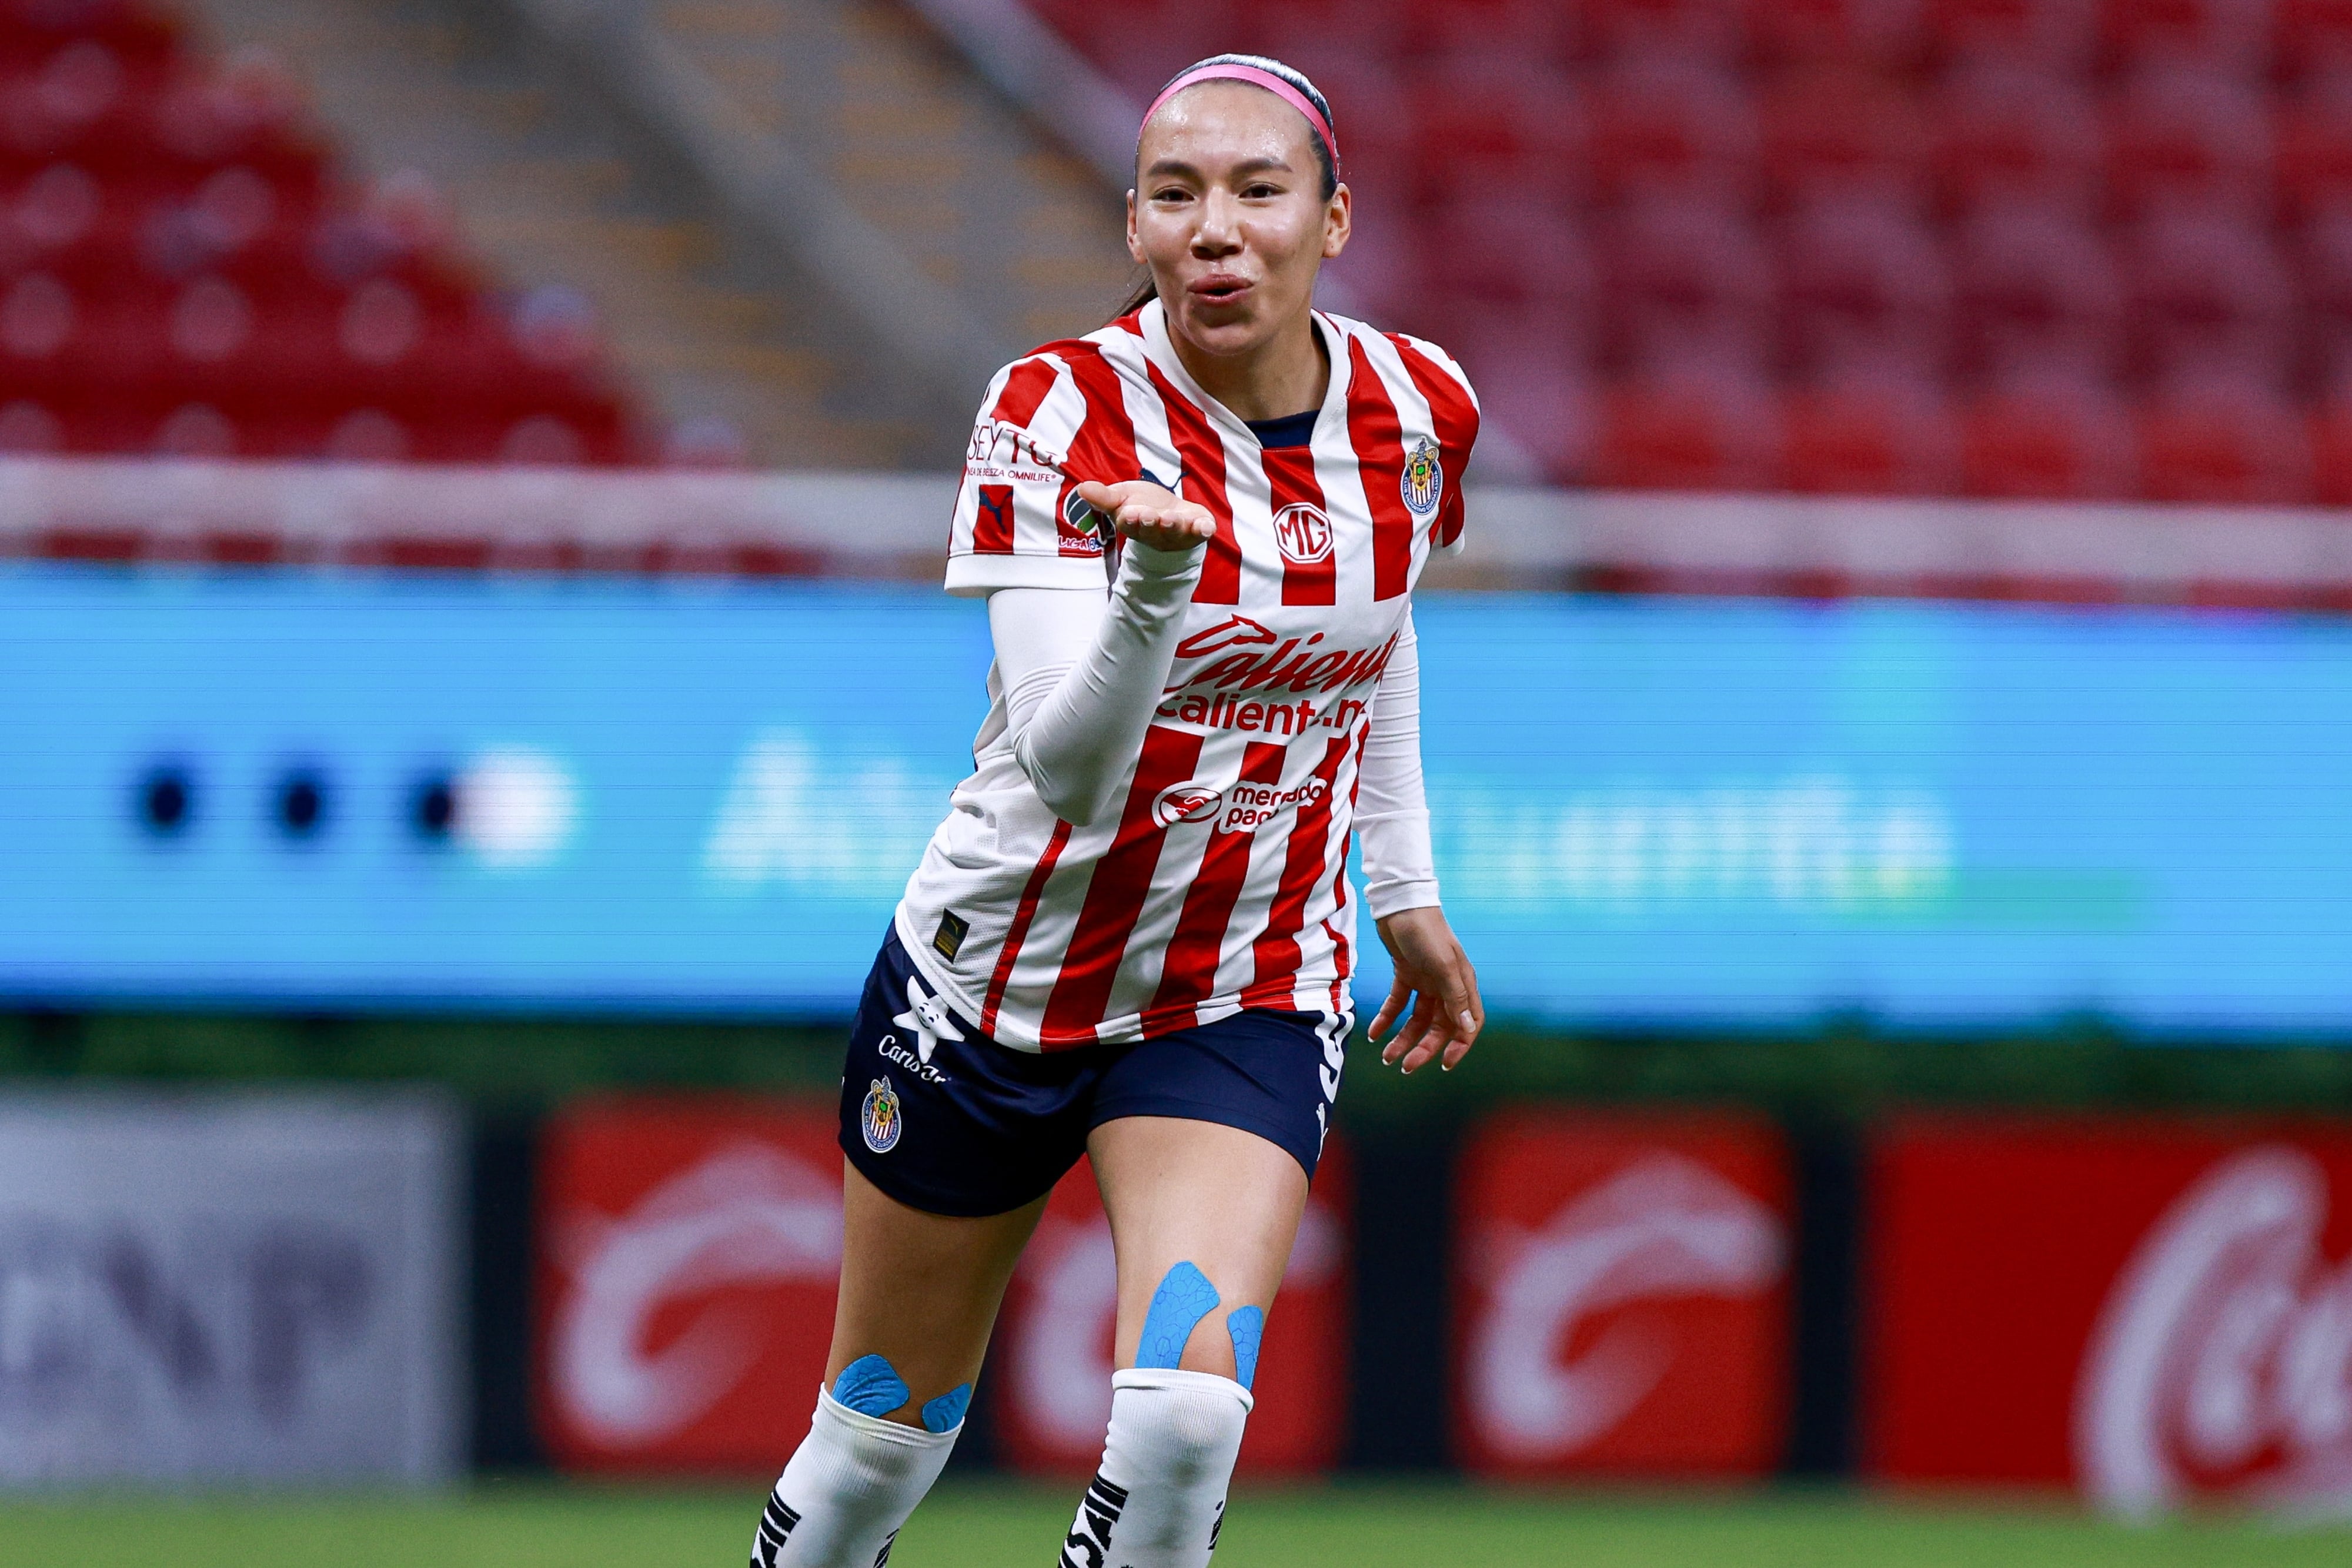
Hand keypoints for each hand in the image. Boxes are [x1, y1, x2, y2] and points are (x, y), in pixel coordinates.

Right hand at [1072, 480, 1215, 554]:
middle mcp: (1156, 533)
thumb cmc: (1143, 506)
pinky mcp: (1198, 530)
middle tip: (1147, 514)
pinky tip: (1206, 526)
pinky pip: (1202, 532)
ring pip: (1175, 532)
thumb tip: (1081, 488)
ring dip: (1172, 525)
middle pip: (1152, 530)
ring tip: (1170, 518)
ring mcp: (1178, 534)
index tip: (1128, 513)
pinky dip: (1204, 529)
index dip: (1130, 519)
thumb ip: (1103, 496)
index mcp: (1135, 525)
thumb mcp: (1121, 498)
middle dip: (1150, 522)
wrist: (1172, 516)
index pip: (1130, 524)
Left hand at [1369, 906, 1483, 1074]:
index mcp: (1462, 984)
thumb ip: (1455, 997)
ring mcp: (1426, 981)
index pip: (1468, 1024)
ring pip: (1416, 1019)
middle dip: (1424, 1049)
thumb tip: (1467, 1029)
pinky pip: (1397, 1004)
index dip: (1459, 1046)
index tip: (1444, 1064)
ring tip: (1387, 1057)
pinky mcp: (1405, 974)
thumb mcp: (1442, 965)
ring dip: (1403, 1039)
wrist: (1399, 904)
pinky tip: (1374, 1034)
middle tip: (1406, 1067)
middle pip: (1438, 1027)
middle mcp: (1446, 986)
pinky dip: (1387, 1019)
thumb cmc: (1426, 931)